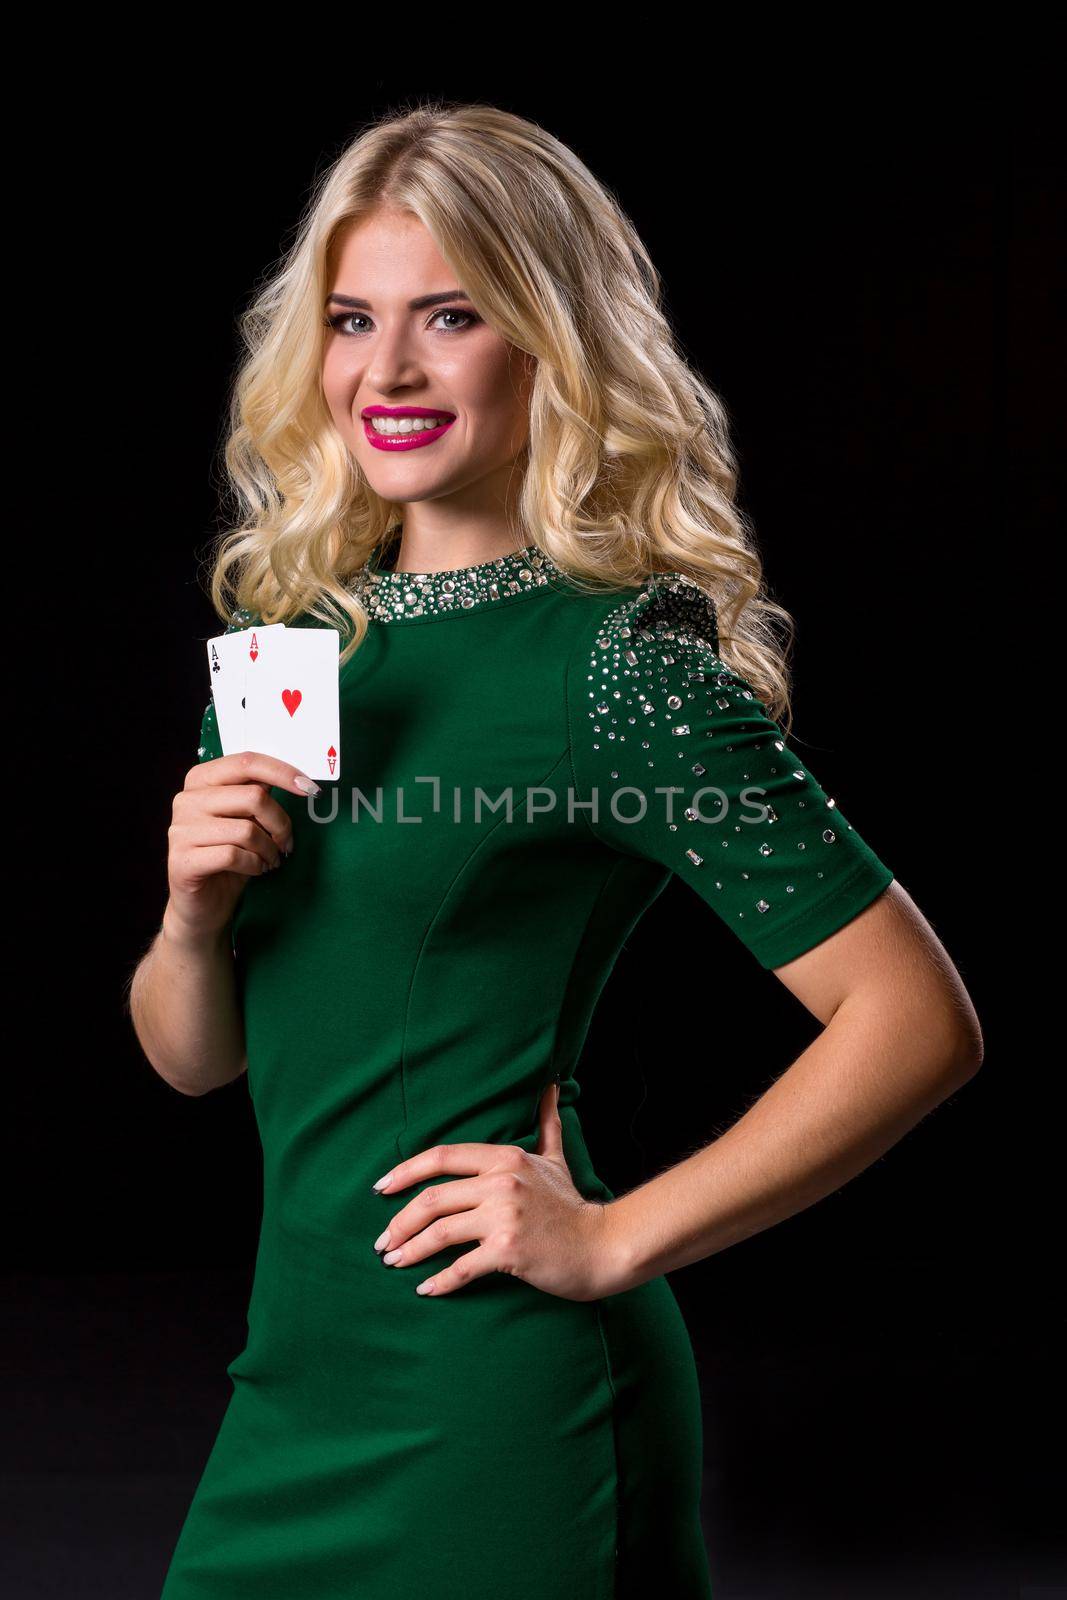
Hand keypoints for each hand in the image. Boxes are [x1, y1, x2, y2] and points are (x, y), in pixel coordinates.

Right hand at [166, 751, 311, 942]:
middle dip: (280, 823)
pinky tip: (256, 870)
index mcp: (201, 780)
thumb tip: (295, 777)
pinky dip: (254, 865)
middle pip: (253, 796)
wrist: (203, 906)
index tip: (310, 789)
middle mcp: (186, 800)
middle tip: (287, 843)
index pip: (247, 762)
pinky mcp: (182, 860)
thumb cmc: (229, 859)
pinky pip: (233, 855)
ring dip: (269, 849)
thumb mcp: (246, 821)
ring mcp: (181, 830)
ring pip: (246, 829)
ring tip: (271, 860)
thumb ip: (258, 795)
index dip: (283, 773)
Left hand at [371, 1083, 623, 1300]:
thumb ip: (547, 1125)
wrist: (603, 1246)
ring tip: (394, 1262)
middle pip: (432, 1199)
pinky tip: (425, 1288)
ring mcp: (504, 1217)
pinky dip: (439, 1280)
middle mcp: (501, 1182)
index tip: (381, 1188)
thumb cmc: (572, 1207)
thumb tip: (549, 1086)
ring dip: (410, 1250)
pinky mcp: (508, 1250)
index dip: (405, 1172)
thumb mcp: (556, 1160)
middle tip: (382, 1242)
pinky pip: (461, 1266)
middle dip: (400, 1222)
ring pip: (440, 1232)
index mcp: (505, 1158)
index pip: (441, 1157)